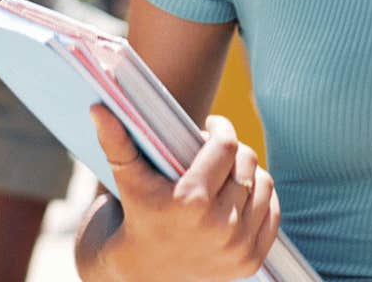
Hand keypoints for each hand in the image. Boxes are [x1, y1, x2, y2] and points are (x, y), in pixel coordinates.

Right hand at [77, 106, 278, 281]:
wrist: (140, 276)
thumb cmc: (134, 217)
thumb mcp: (127, 180)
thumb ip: (115, 141)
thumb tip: (99, 107)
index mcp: (191, 202)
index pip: (226, 146)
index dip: (220, 129)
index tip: (211, 127)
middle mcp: (220, 228)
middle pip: (247, 161)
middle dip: (232, 150)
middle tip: (215, 152)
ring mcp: (238, 247)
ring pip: (263, 183)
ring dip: (247, 173)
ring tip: (226, 173)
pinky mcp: (250, 261)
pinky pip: (272, 212)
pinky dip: (259, 199)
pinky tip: (238, 195)